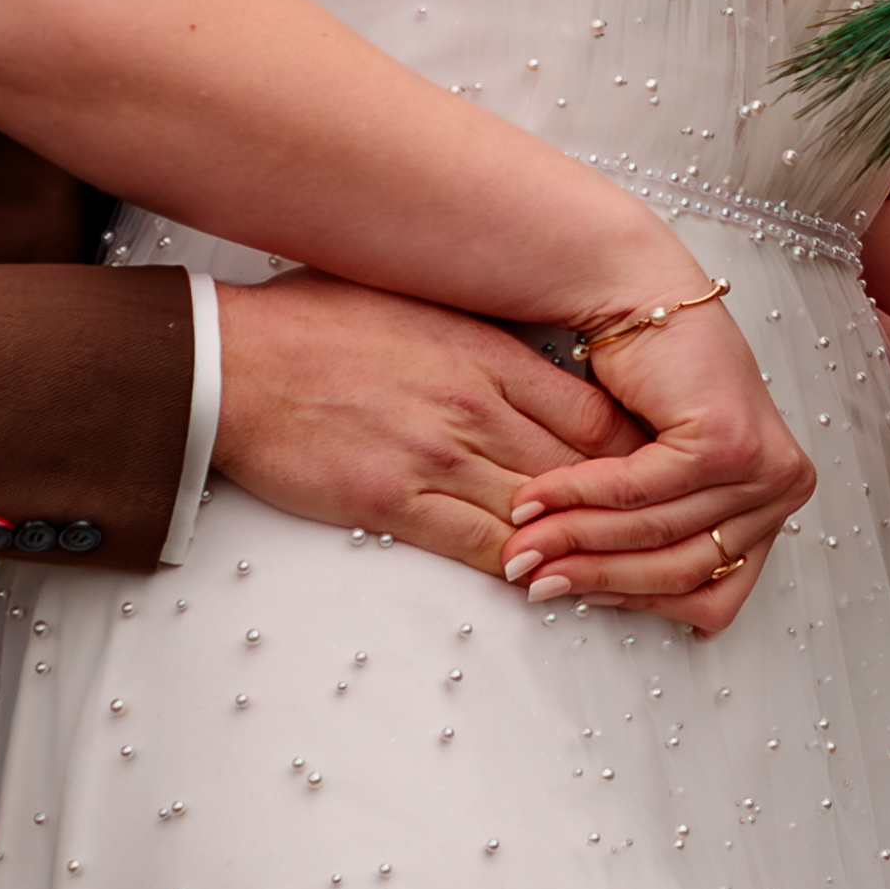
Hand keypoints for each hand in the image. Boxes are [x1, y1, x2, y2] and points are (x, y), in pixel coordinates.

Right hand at [209, 279, 631, 572]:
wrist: (234, 360)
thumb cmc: (319, 323)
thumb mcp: (420, 307)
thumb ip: (483, 341)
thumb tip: (532, 366)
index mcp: (488, 354)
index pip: (594, 416)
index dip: (633, 456)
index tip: (653, 479)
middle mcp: (476, 407)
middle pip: (582, 470)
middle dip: (623, 509)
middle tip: (655, 539)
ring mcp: (437, 457)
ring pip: (540, 514)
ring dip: (579, 547)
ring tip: (615, 573)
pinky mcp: (393, 502)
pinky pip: (479, 546)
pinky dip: (519, 567)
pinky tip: (544, 581)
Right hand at [502, 283, 818, 631]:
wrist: (645, 302)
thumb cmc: (647, 391)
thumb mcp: (657, 481)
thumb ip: (643, 539)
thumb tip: (592, 596)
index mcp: (770, 511)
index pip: (711, 595)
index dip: (636, 602)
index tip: (577, 596)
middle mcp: (781, 492)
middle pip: (681, 568)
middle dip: (595, 576)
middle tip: (532, 577)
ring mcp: (764, 468)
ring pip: (656, 533)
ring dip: (577, 539)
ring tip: (522, 545)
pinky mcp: (729, 442)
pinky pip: (641, 490)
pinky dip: (582, 497)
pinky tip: (536, 499)